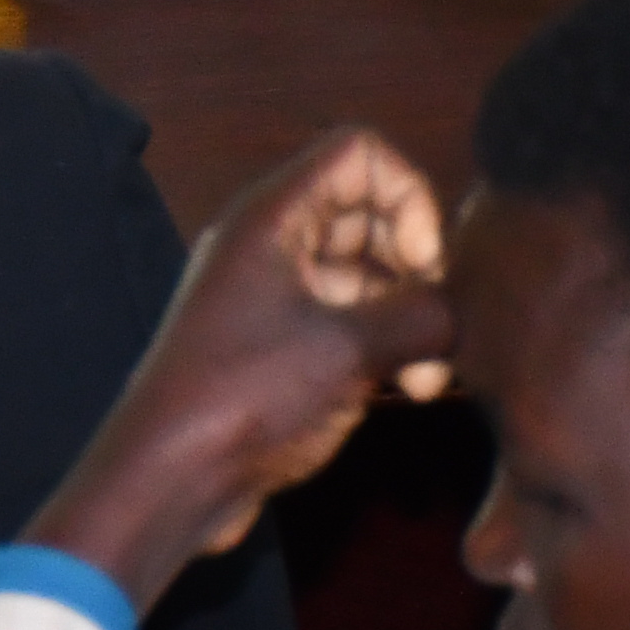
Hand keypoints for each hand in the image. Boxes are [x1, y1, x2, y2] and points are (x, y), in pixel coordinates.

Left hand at [26, 129, 457, 615]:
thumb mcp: (346, 351)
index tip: (420, 265)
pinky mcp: (282, 347)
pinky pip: (349, 322)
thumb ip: (418, 316)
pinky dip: (384, 347)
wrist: (171, 476)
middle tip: (436, 331)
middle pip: (369, 214)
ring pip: (366, 275)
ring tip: (423, 382)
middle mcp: (271, 244)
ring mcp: (275, 296)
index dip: (407, 198)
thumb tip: (458, 312)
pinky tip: (408, 392)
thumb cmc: (243, 396)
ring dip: (408, 319)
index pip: (359, 154)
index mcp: (271, 217)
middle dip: (417, 268)